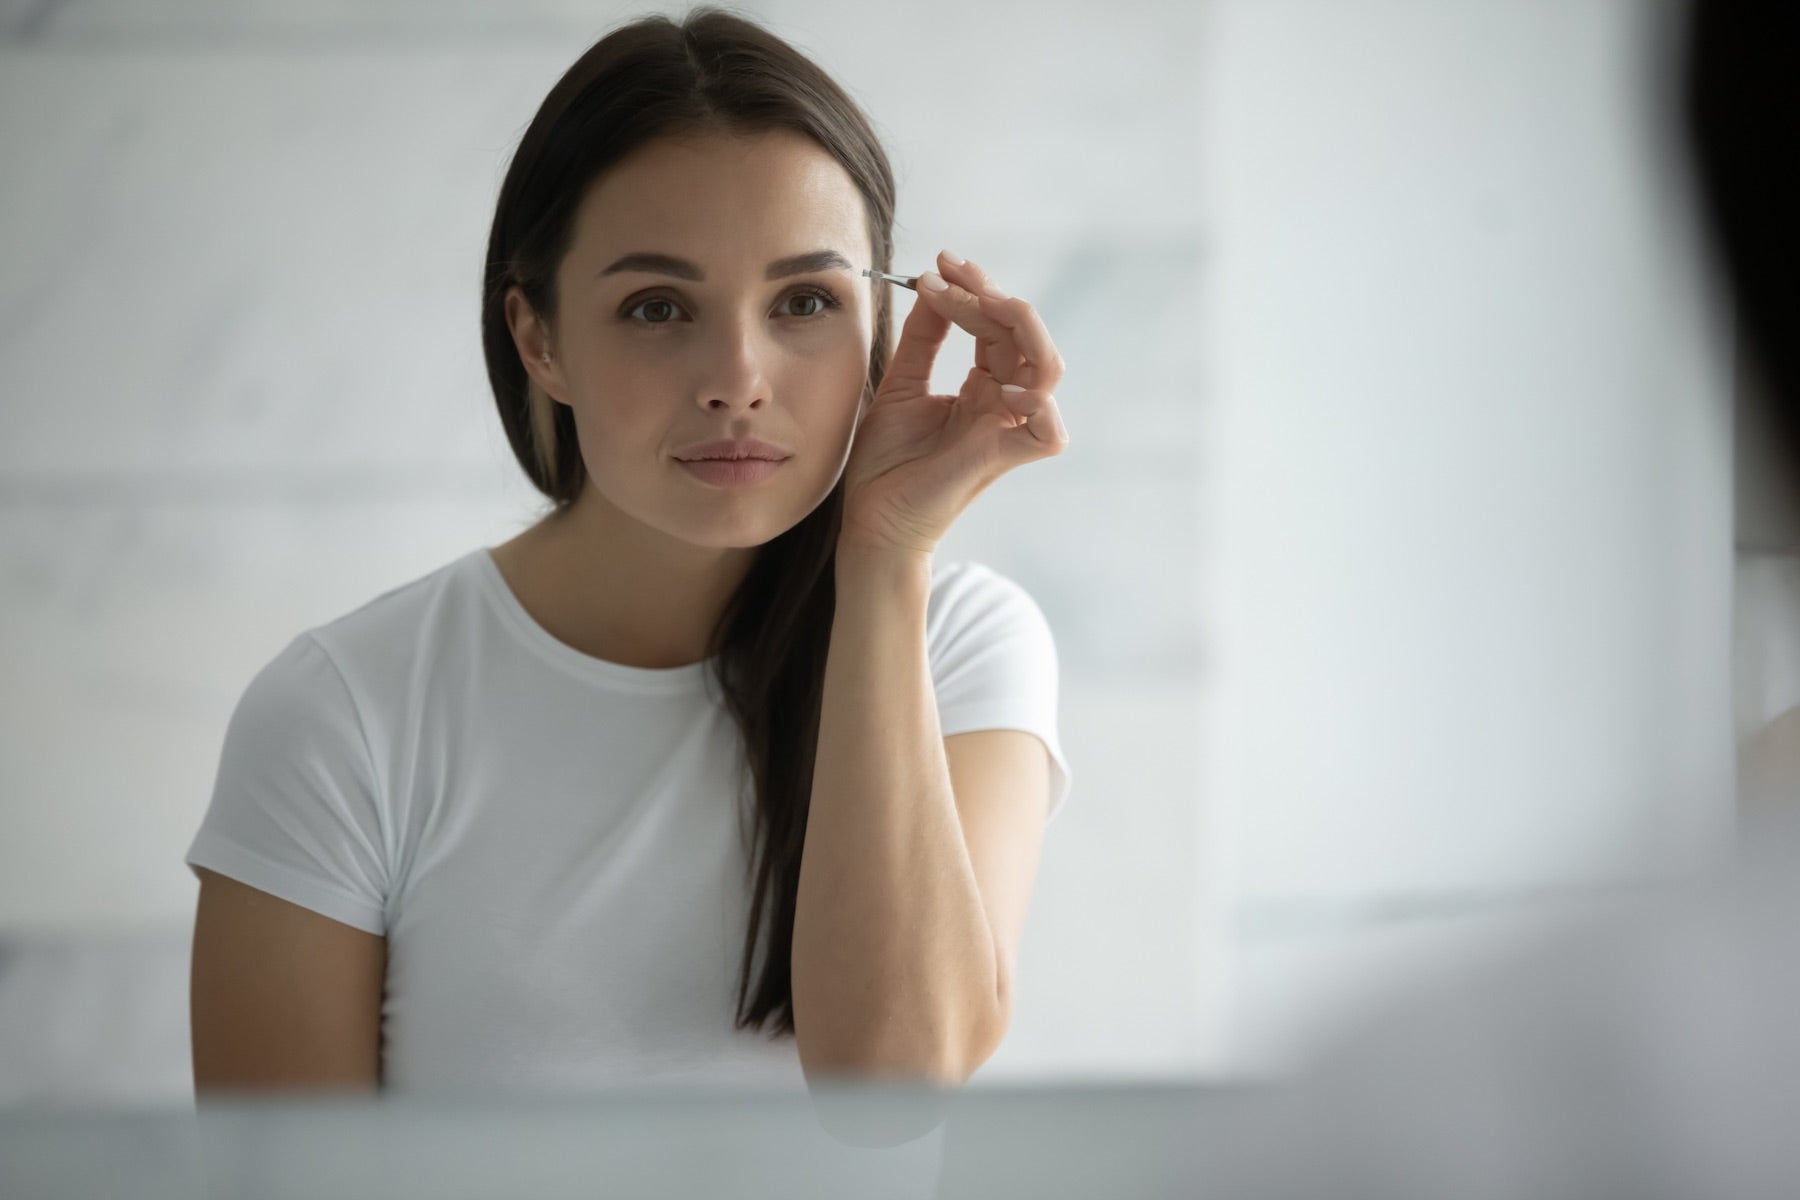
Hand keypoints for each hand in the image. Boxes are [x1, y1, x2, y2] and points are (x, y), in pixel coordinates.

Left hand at [838, 249, 1068, 557]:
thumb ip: (923, 338)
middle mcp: (1003, 404)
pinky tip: (996, 384)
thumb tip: (934, 283)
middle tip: (950, 273)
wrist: (871, 519)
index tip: (939, 264)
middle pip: (1025, 334)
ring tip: (976, 304)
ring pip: (1047, 366)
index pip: (997, 325)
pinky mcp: (1003, 458)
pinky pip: (1048, 430)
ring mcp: (1007, 430)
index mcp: (983, 387)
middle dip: (991, 294)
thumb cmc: (886, 464)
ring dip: (1018, 325)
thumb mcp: (902, 384)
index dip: (975, 290)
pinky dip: (1034, 401)